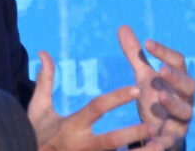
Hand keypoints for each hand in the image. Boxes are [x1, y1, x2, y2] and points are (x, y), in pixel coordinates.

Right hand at [28, 51, 162, 150]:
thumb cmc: (33, 133)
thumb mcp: (38, 107)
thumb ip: (45, 81)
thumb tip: (44, 52)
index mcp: (71, 126)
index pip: (97, 108)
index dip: (117, 98)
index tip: (136, 88)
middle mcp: (80, 145)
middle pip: (110, 140)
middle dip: (133, 133)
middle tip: (154, 125)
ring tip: (161, 145)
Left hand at [117, 25, 194, 148]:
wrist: (158, 131)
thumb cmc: (155, 98)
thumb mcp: (144, 77)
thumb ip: (136, 55)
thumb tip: (122, 26)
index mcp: (177, 79)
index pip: (177, 61)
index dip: (164, 52)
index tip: (148, 42)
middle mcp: (185, 97)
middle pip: (188, 85)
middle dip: (176, 77)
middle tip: (161, 70)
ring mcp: (182, 118)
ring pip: (185, 111)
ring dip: (174, 104)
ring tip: (161, 96)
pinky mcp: (175, 137)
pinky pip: (173, 138)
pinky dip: (165, 139)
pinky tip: (154, 138)